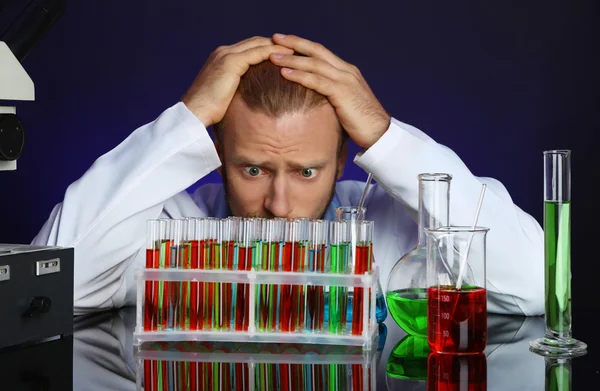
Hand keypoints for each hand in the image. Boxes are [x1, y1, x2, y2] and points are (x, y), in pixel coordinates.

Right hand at [181, 36, 293, 126]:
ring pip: (258, 44)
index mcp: (220, 58)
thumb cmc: (207, 111)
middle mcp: (223, 52)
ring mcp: (226, 55)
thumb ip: (236, 90)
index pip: (249, 48)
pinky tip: (288, 59)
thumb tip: (251, 100)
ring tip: (296, 53)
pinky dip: (273, 54)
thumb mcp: (224, 96)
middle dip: (275, 45)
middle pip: (255, 42)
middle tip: (294, 51)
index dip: (267, 49)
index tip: (284, 56)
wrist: (194, 113)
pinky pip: (258, 53)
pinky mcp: (231, 63)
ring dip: (278, 47)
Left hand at [269, 34, 390, 148]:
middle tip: (274, 39)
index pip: (320, 52)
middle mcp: (346, 71)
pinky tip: (284, 73)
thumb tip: (311, 99)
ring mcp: (345, 80)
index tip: (283, 42)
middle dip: (294, 43)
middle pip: (316, 51)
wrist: (379, 133)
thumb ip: (330, 96)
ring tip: (272, 56)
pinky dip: (299, 76)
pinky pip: (317, 81)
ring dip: (291, 59)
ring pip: (314, 64)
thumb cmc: (360, 123)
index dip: (301, 46)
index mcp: (346, 71)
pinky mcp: (342, 93)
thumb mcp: (343, 104)